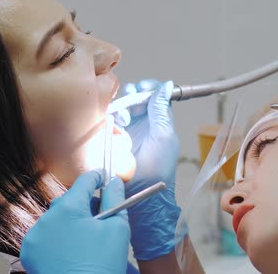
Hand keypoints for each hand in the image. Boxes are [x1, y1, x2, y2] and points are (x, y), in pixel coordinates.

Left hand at [21, 171, 129, 273]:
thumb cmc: (102, 265)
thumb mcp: (117, 229)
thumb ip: (115, 199)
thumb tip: (114, 181)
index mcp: (68, 208)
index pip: (84, 181)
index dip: (97, 178)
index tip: (104, 179)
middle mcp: (46, 218)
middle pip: (69, 201)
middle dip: (85, 205)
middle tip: (101, 217)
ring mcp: (35, 236)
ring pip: (56, 218)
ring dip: (70, 222)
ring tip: (86, 239)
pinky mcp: (29, 252)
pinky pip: (45, 235)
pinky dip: (57, 238)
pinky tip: (71, 250)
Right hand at [114, 80, 181, 260]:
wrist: (140, 191)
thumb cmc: (158, 166)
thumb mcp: (164, 135)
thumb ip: (161, 109)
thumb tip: (165, 85)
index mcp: (161, 121)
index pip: (155, 96)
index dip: (149, 88)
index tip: (142, 87)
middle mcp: (145, 124)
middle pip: (137, 99)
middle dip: (133, 94)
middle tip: (129, 96)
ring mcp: (129, 131)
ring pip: (123, 108)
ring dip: (122, 106)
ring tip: (124, 115)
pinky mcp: (115, 138)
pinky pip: (112, 120)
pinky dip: (113, 116)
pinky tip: (116, 122)